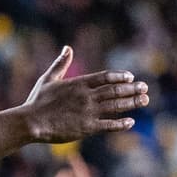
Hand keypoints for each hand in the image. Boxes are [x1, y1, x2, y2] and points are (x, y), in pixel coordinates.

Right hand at [18, 47, 147, 143]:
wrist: (31, 122)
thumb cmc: (37, 100)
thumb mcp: (49, 78)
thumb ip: (61, 63)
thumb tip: (67, 48)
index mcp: (78, 83)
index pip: (105, 77)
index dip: (119, 77)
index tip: (131, 77)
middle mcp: (86, 96)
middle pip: (115, 90)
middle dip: (132, 89)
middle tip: (145, 88)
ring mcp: (88, 112)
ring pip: (115, 106)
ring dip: (132, 103)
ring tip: (144, 100)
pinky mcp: (87, 127)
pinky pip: (109, 125)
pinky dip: (121, 124)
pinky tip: (131, 122)